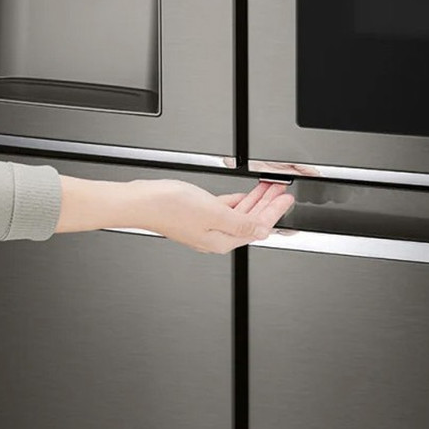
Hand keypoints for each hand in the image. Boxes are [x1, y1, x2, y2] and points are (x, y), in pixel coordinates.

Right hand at [129, 179, 293, 252]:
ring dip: (255, 200)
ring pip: (239, 213)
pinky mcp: (198, 215)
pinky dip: (238, 200)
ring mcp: (206, 226)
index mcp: (221, 240)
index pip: (257, 227)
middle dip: (268, 204)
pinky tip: (245, 195)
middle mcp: (215, 236)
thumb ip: (241, 222)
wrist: (142, 201)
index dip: (275, 211)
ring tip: (268, 187)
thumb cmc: (170, 207)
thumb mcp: (214, 213)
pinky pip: (225, 209)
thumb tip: (263, 230)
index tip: (286, 199)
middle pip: (251, 220)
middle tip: (281, 191)